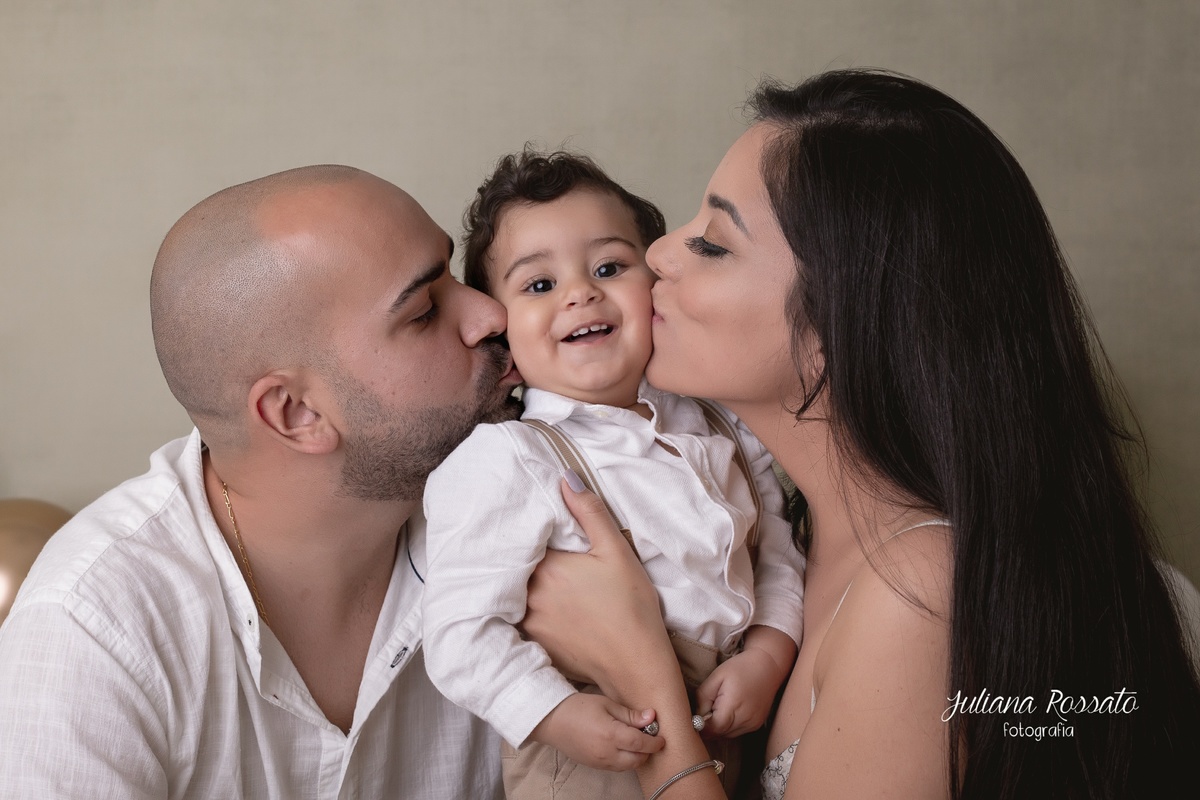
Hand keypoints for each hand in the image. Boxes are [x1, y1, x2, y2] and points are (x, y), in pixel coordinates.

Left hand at [523, 476, 675, 697]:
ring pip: (516, 593)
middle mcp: (529, 595)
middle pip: (517, 567)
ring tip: (544, 579)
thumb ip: (589, 513)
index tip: (536, 525)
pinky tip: (546, 607)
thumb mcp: (616, 552)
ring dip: (522, 584)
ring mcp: (529, 623)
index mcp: (547, 567)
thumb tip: (565, 477)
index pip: (524, 539)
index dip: (529, 530)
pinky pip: (521, 619)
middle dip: (523, 556)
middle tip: (539, 550)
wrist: (636, 666)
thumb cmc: (631, 607)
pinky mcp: (535, 645)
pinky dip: (527, 610)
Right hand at [530, 693, 663, 770]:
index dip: (655, 742)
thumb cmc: (578, 707)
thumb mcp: (606, 704)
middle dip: (647, 751)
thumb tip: (651, 717)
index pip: (641, 744)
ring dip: (636, 757)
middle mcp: (606, 753)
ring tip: (636, 741)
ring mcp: (599, 762)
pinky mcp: (594, 765)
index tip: (662, 738)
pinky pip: (616, 767)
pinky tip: (622, 746)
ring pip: (627, 766)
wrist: (551, 720)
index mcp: (611, 735)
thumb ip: (629, 714)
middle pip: (637, 759)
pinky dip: (624, 760)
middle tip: (650, 737)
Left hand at [696, 626, 794, 737]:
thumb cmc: (740, 667)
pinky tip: (729, 710)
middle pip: (720, 734)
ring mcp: (753, 724)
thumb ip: (703, 698)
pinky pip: (737, 731)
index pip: (713, 729)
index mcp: (734, 705)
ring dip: (719, 727)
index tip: (695, 717)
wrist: (768, 665)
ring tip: (719, 707)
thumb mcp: (716, 676)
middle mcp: (746, 719)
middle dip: (710, 726)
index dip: (701, 726)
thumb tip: (696, 716)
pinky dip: (729, 725)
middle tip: (707, 709)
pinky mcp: (757, 725)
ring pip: (728, 735)